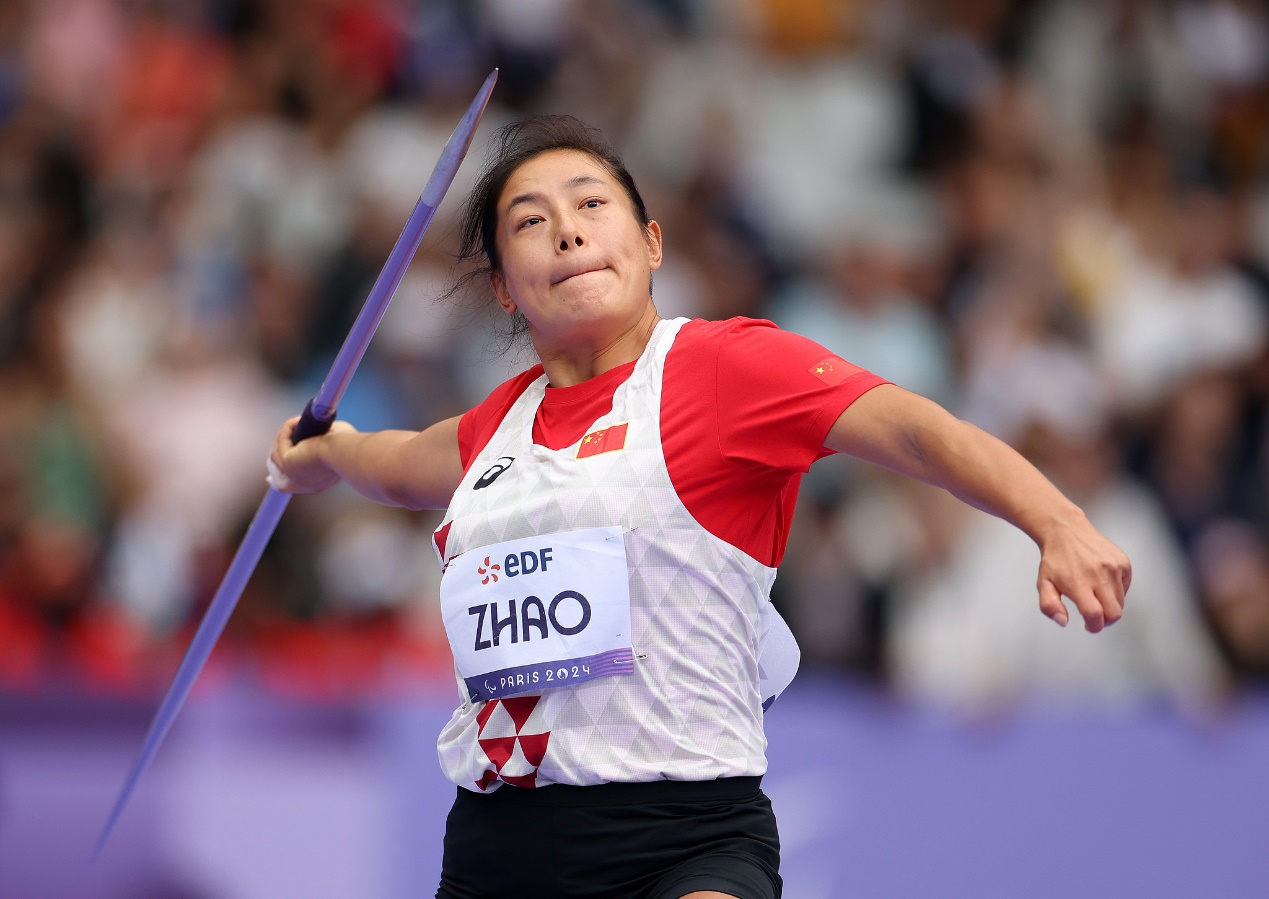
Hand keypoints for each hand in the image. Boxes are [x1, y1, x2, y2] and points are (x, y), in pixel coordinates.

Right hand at [267, 415, 355, 493]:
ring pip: (277, 454)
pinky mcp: (286, 463)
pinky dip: (287, 429)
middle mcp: (303, 484)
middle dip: (275, 457)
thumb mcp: (335, 446)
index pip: (294, 485)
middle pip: (279, 474)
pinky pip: (281, 441)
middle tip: (280, 438)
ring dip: (285, 435)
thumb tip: (318, 428)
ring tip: (299, 421)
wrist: (346, 452)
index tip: (270, 478)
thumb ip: (323, 439)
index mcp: (317, 484)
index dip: (282, 476)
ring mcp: (292, 476)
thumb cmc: (348, 448)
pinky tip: (297, 420)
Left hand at [1036, 514, 1132, 631]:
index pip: (1095, 615)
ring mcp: (1113, 567)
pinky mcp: (1123, 562)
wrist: (1066, 530)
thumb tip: (1063, 621)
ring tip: (1094, 595)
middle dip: (1105, 621)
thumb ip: (1049, 606)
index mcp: (1078, 582)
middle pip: (1114, 613)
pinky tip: (1102, 583)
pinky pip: (1126, 587)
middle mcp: (1099, 574)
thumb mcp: (1043, 583)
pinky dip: (1117, 591)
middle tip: (1094, 616)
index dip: (1094, 626)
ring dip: (1110, 606)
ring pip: (1121, 602)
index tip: (1089, 626)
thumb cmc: (1054, 559)